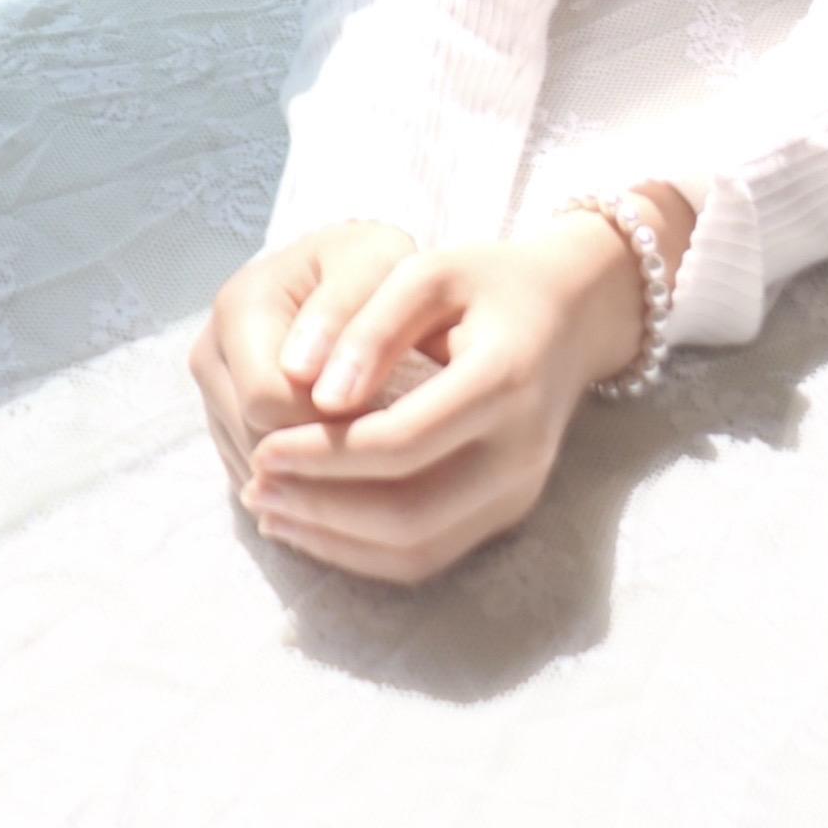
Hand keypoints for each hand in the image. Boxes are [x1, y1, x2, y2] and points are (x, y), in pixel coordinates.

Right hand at [190, 217, 422, 506]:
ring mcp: (211, 394)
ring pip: (253, 467)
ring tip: (367, 453)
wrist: (352, 272)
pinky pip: (254, 476)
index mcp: (239, 308)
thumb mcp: (376, 263)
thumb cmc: (371, 266)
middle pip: (256, 441)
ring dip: (310, 472)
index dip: (329, 421)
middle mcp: (211, 355)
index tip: (386, 417)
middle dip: (321, 452)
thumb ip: (345, 311)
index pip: (267, 402)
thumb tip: (300, 376)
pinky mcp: (223, 424)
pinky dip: (296, 481)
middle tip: (383, 442)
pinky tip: (340, 466)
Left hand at [225, 217, 644, 587]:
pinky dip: (363, 553)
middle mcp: (522, 452)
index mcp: (506, 380)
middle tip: (255, 486)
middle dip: (321, 508)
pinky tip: (314, 524)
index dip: (323, 453)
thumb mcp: (432, 271)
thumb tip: (318, 393)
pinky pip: (430, 556)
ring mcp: (520, 493)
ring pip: (416, 551)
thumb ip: (372, 323)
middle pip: (408, 514)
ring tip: (270, 510)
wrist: (572, 314)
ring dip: (334, 541)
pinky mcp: (508, 516)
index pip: (401, 442)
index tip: (264, 444)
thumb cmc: (491, 282)